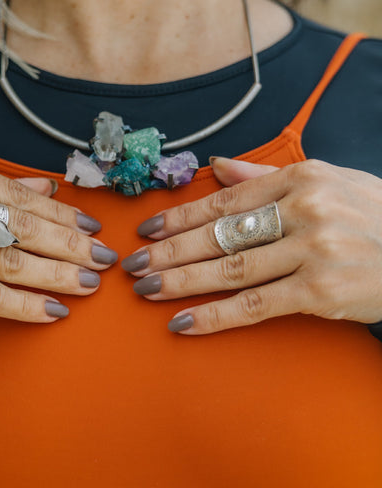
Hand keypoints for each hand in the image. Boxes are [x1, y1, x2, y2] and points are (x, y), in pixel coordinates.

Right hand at [0, 155, 117, 345]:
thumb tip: (47, 184)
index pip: (16, 192)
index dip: (61, 211)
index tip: (92, 225)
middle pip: (21, 224)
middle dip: (71, 243)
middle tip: (104, 257)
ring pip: (13, 259)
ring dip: (59, 274)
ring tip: (88, 284)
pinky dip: (27, 305)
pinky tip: (53, 312)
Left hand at [122, 157, 381, 334]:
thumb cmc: (376, 216)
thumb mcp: (331, 181)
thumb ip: (269, 177)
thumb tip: (217, 166)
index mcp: (302, 178)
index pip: (226, 200)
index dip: (181, 216)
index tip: (148, 228)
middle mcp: (305, 210)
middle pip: (220, 234)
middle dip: (170, 250)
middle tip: (131, 263)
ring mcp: (313, 251)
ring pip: (230, 269)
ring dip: (181, 281)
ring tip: (145, 289)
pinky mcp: (321, 292)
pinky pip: (256, 305)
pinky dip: (215, 315)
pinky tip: (183, 322)